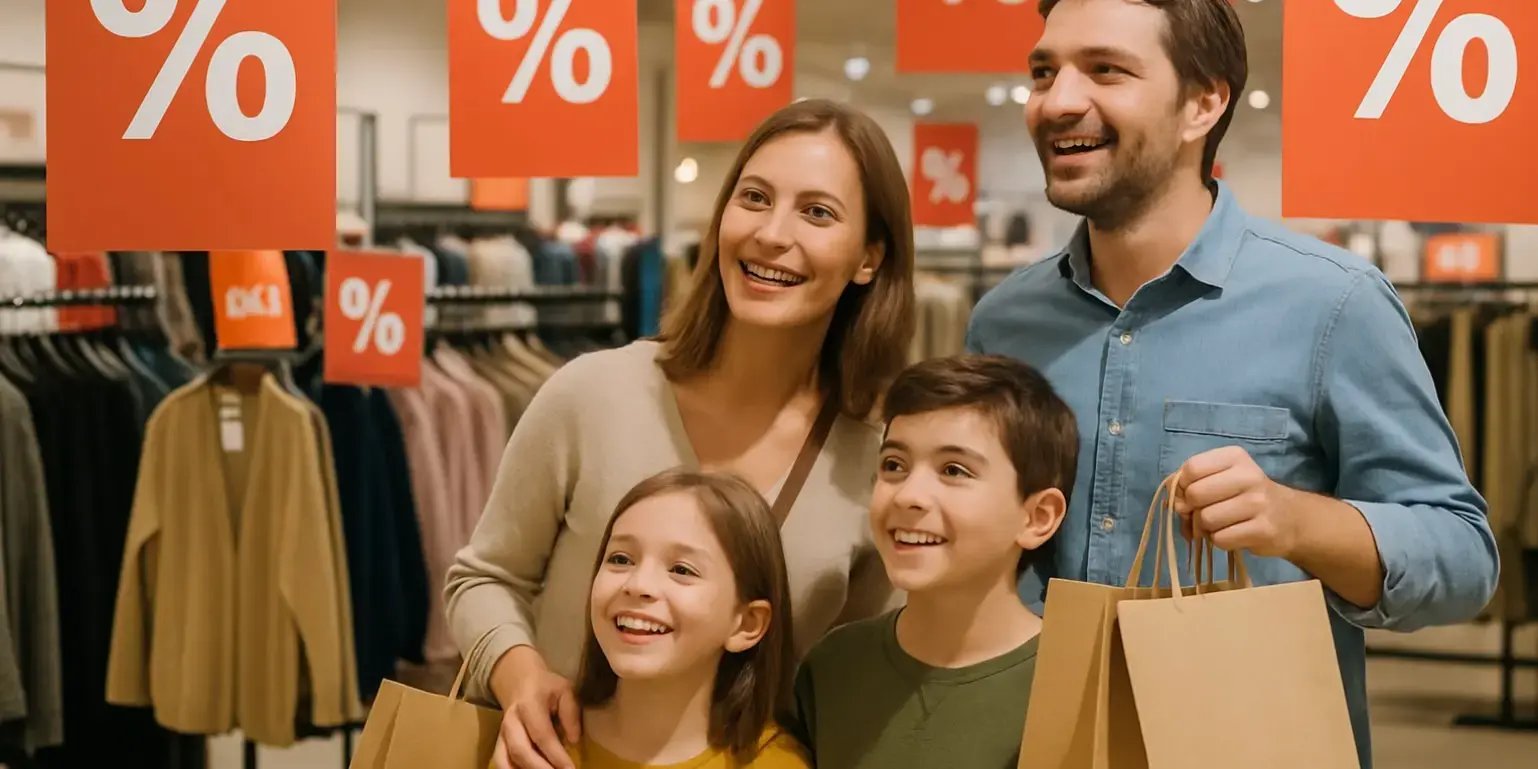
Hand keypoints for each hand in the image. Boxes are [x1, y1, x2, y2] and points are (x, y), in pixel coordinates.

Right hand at [489, 646, 580, 768]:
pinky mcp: (498, 743)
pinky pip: (500, 763)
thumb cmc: (546, 688)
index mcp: (529, 705)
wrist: (519, 681)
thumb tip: (574, 740)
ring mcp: (501, 734)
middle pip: (520, 751)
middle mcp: (511, 721)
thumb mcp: (565, 690)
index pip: (542, 735)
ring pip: (505, 760)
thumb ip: (571, 713)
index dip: (556, 755)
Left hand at [1174, 446, 1299, 559]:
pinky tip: (1231, 535)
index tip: (1191, 495)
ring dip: (1205, 528)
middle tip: (1203, 513)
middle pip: (1195, 494)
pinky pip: (1220, 539)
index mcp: (1234, 457)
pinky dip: (1218, 541)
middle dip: (1192, 509)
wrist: (1289, 518)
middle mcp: (1248, 476)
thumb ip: (1190, 485)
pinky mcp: (1263, 530)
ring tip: (1219, 525)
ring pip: (1206, 519)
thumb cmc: (1244, 496)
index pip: (1191, 468)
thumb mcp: (1220, 479)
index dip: (1182, 486)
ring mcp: (1258, 503)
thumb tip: (1174, 504)